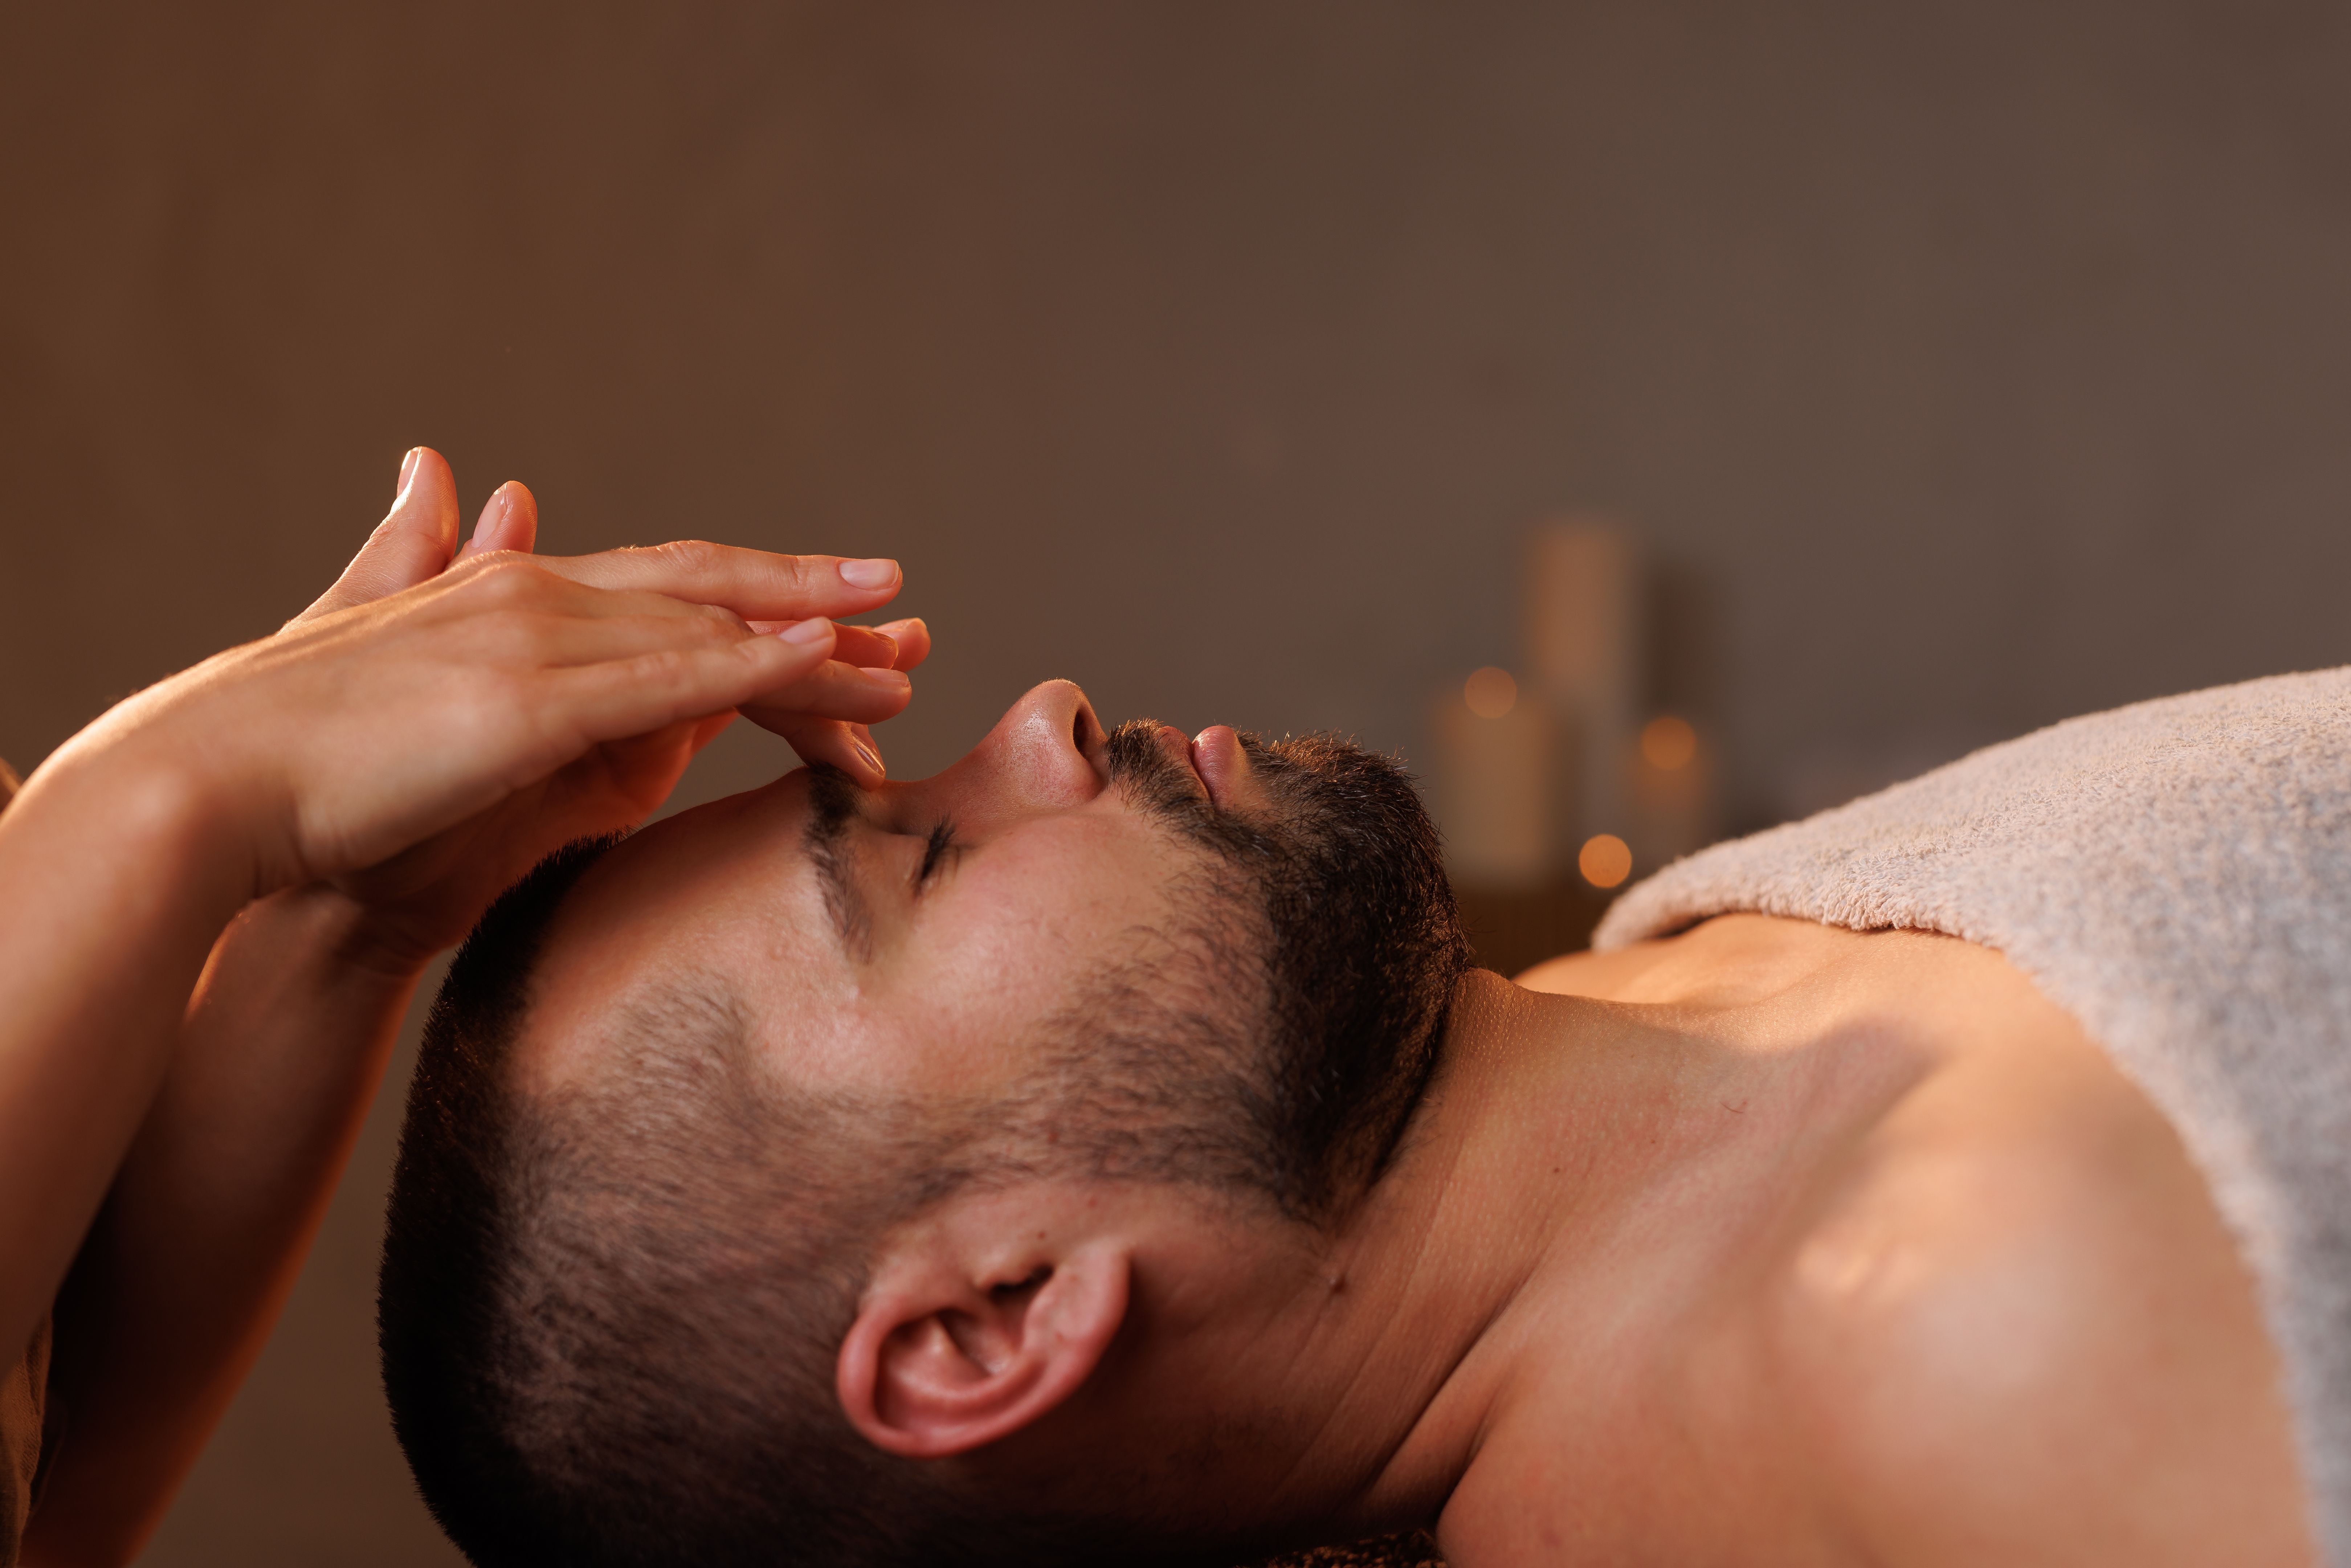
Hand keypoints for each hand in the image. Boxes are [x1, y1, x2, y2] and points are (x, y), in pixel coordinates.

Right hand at [294, 449, 929, 783]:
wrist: (219, 792)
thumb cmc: (318, 769)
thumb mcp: (430, 687)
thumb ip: (476, 606)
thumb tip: (505, 494)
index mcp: (512, 597)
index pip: (662, 583)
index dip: (754, 588)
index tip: (835, 600)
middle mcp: (533, 598)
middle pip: (704, 592)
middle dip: (810, 600)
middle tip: (903, 604)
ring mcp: (531, 644)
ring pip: (705, 631)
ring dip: (812, 642)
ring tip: (902, 648)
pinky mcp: (524, 703)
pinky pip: (664, 680)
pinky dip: (748, 664)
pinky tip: (819, 659)